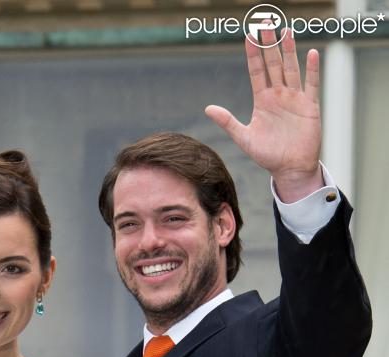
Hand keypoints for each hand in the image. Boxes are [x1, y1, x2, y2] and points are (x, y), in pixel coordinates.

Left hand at [205, 28, 322, 201]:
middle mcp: (278, 95)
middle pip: (273, 64)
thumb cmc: (267, 155)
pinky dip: (312, 70)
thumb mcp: (244, 138)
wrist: (289, 168)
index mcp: (262, 100)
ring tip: (285, 30)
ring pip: (291, 68)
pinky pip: (312, 84)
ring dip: (289, 50)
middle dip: (269, 44)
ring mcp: (294, 98)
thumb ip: (228, 122)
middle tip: (266, 23)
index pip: (256, 71)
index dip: (253, 54)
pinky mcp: (309, 106)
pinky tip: (312, 54)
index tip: (249, 35)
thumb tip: (208, 108)